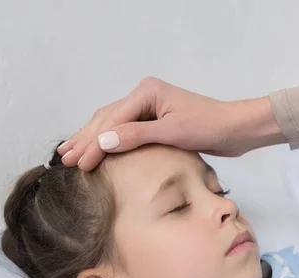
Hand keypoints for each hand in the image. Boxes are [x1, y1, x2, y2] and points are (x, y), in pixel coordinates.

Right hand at [58, 77, 285, 170]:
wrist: (234, 129)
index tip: (79, 164)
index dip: (93, 143)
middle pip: (106, 118)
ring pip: (111, 123)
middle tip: (64, 159)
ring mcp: (148, 106)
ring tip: (69, 152)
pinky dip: (108, 139)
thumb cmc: (209, 127)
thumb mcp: (172, 132)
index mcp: (147, 92)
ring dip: (91, 138)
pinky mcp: (154, 119)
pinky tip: (96, 147)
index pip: (112, 121)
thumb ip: (136, 136)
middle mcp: (144, 95)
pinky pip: (124, 129)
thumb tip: (102, 140)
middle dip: (85, 139)